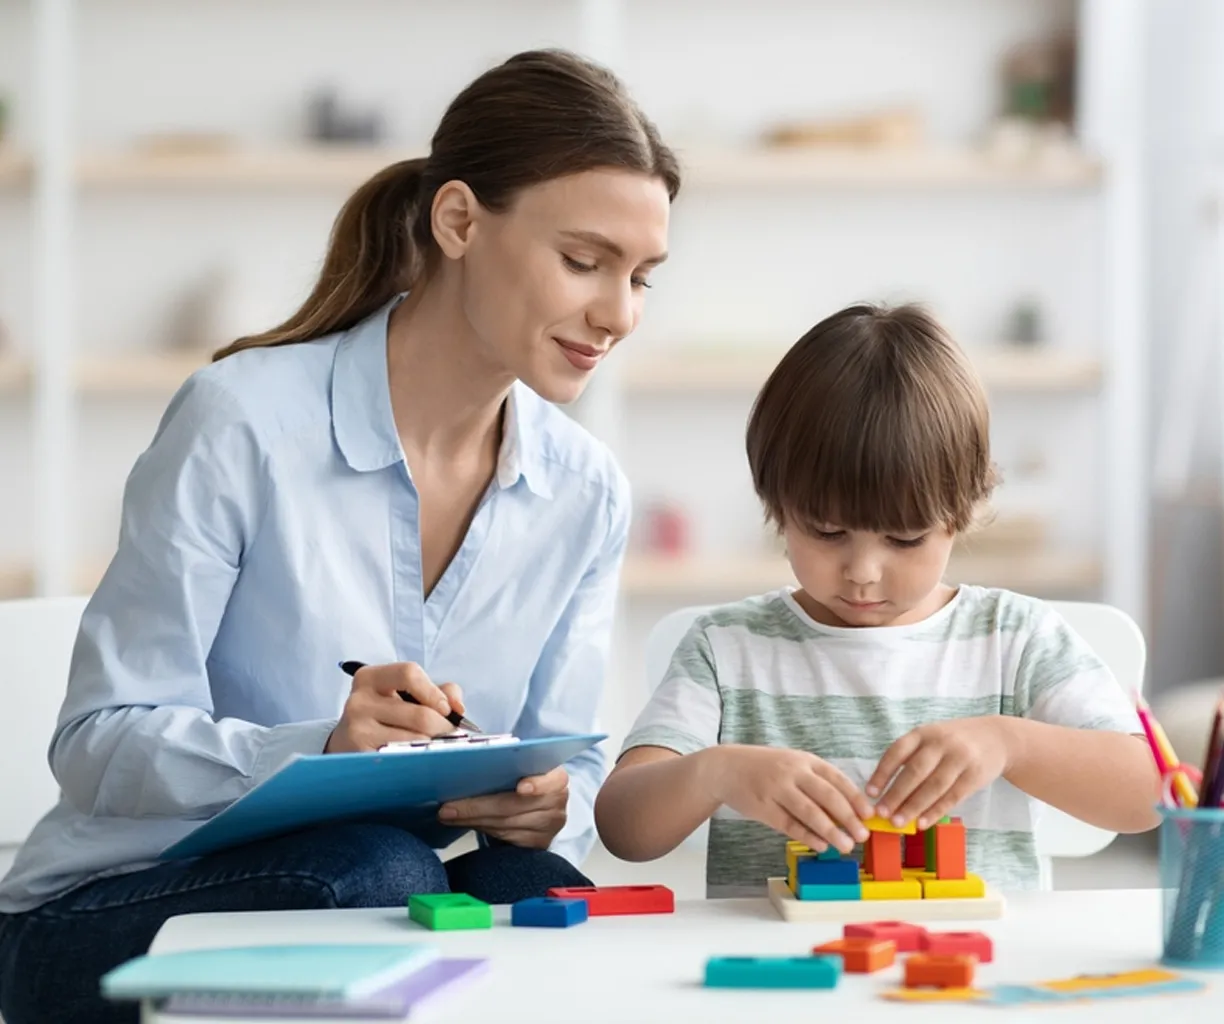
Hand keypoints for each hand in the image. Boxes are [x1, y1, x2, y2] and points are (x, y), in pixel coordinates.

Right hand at [325, 662, 465, 752]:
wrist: (346, 744)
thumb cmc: (384, 717)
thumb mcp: (404, 695)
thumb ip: (437, 691)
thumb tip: (458, 707)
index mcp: (371, 678)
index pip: (409, 673)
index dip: (434, 692)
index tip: (447, 709)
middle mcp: (359, 701)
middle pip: (419, 715)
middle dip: (443, 728)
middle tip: (451, 738)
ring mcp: (356, 730)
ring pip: (414, 740)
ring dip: (432, 747)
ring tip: (435, 749)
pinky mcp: (359, 756)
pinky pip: (401, 759)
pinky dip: (417, 761)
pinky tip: (418, 762)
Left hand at [438, 766, 568, 848]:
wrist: (532, 803)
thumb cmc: (521, 778)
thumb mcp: (519, 767)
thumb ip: (504, 764)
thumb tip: (464, 764)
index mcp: (556, 778)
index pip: (553, 781)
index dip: (538, 784)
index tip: (520, 788)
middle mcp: (557, 803)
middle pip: (516, 806)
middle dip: (478, 806)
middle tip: (448, 807)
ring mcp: (550, 826)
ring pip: (506, 825)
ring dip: (474, 820)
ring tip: (449, 815)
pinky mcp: (538, 845)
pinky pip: (506, 839)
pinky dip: (482, 830)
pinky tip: (465, 823)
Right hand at [706, 745, 873, 854]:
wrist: (726, 768)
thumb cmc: (766, 768)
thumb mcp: (793, 765)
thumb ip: (817, 782)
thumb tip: (847, 810)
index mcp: (804, 760)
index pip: (837, 779)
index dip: (855, 798)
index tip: (870, 815)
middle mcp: (792, 772)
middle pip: (827, 796)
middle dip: (848, 817)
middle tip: (862, 835)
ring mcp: (777, 789)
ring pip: (809, 812)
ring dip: (831, 831)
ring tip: (845, 846)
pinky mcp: (763, 807)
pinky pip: (790, 825)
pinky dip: (807, 836)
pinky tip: (821, 845)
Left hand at [867, 716, 1012, 829]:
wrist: (997, 738)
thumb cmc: (954, 742)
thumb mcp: (931, 738)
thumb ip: (911, 756)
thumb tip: (884, 788)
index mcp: (923, 733)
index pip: (897, 752)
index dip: (882, 772)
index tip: (869, 793)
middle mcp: (940, 743)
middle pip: (915, 771)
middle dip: (896, 794)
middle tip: (881, 813)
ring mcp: (960, 759)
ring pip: (933, 786)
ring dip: (914, 806)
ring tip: (898, 822)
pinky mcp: (975, 776)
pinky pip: (952, 797)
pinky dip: (935, 811)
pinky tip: (922, 822)